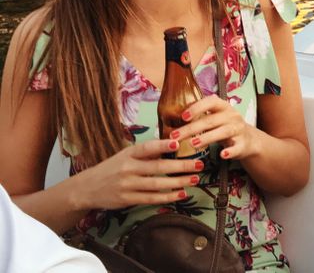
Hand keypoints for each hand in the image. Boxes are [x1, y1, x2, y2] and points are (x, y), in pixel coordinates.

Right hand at [71, 138, 202, 210]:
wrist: (86, 188)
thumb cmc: (112, 168)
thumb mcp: (125, 155)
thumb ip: (146, 153)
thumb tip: (173, 144)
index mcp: (128, 154)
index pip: (147, 148)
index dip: (162, 145)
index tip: (178, 142)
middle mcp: (127, 169)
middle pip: (157, 167)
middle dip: (180, 166)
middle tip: (199, 164)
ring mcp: (127, 185)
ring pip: (157, 185)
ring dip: (178, 183)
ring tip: (194, 179)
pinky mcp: (127, 200)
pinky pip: (151, 198)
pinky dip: (167, 197)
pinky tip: (181, 194)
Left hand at [171, 95, 261, 160]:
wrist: (249, 140)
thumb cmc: (225, 127)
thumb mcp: (216, 118)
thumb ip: (201, 117)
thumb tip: (172, 119)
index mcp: (224, 107)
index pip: (211, 102)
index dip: (197, 108)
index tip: (183, 116)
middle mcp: (232, 116)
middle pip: (211, 120)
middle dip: (192, 128)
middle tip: (175, 136)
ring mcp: (238, 130)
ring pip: (223, 132)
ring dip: (207, 138)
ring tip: (193, 144)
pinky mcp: (243, 144)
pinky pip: (236, 148)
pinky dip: (230, 152)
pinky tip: (222, 155)